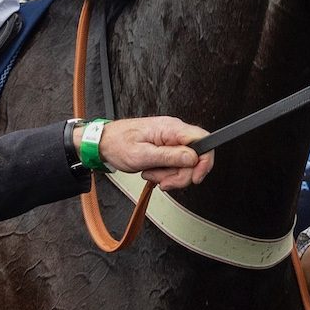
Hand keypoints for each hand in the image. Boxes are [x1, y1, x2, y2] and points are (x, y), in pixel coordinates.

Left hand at [98, 116, 212, 192]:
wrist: (104, 143)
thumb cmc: (118, 144)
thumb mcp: (142, 155)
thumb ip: (170, 156)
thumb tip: (193, 158)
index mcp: (171, 128)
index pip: (202, 140)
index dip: (205, 161)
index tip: (196, 177)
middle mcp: (174, 132)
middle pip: (195, 158)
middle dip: (181, 175)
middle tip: (164, 181)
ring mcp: (171, 140)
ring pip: (186, 165)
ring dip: (170, 175)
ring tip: (152, 173)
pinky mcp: (167, 148)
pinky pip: (176, 164)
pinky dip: (166, 173)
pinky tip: (153, 172)